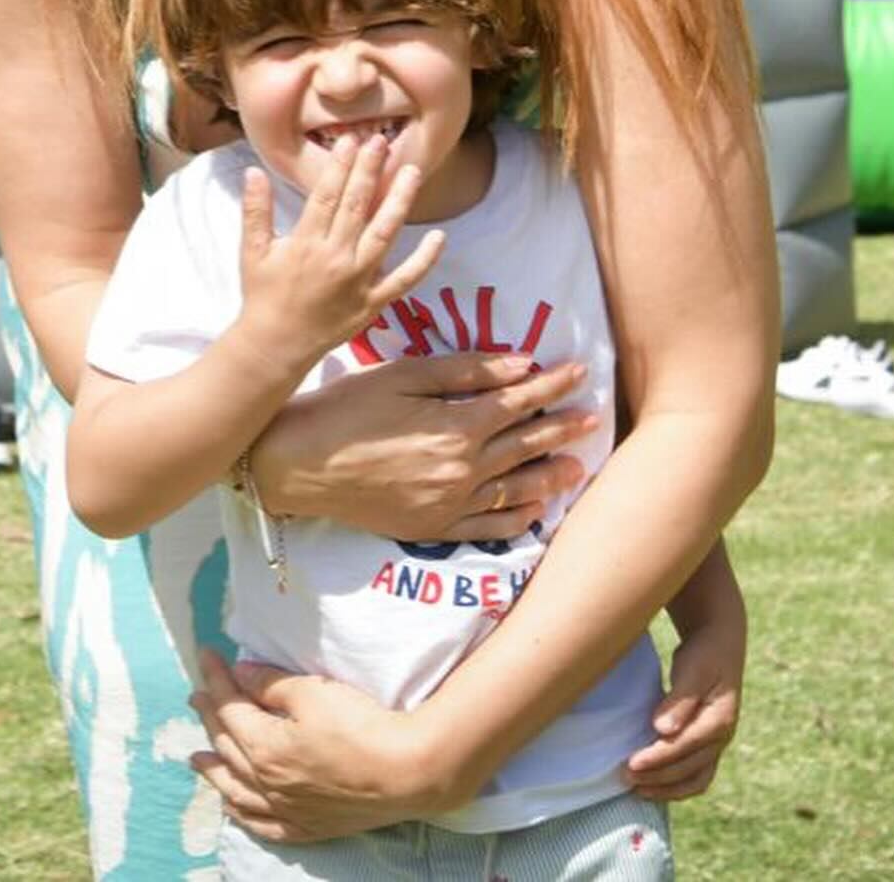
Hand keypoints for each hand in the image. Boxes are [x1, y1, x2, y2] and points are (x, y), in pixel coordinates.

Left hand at [189, 649, 444, 842]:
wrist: (404, 773)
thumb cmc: (358, 726)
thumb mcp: (312, 692)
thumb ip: (271, 684)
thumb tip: (240, 673)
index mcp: (264, 747)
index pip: (231, 707)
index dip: (216, 679)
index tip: (206, 655)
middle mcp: (266, 782)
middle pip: (229, 746)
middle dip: (211, 718)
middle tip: (198, 697)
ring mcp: (285, 810)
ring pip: (237, 790)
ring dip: (214, 771)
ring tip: (197, 758)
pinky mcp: (306, 827)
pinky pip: (261, 824)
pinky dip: (241, 814)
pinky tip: (232, 806)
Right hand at [236, 135, 444, 374]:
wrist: (276, 345)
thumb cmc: (263, 295)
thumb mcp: (252, 251)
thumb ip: (255, 210)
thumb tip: (254, 171)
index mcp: (306, 243)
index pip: (327, 194)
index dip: (340, 165)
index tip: (351, 140)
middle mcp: (336, 258)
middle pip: (358, 206)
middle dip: (371, 170)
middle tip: (382, 141)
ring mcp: (358, 281)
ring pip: (384, 233)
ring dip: (399, 200)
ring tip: (412, 171)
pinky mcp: (374, 302)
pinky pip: (405, 280)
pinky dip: (424, 260)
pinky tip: (439, 236)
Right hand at [252, 350, 592, 541]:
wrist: (298, 465)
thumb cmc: (345, 408)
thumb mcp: (401, 375)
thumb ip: (463, 371)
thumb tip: (519, 365)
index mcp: (456, 425)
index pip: (518, 401)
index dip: (552, 384)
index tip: (578, 370)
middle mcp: (462, 469)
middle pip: (525, 444)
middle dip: (562, 427)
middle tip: (594, 418)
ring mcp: (449, 504)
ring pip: (515, 488)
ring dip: (551, 474)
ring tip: (579, 465)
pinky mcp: (433, 528)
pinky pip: (488, 527)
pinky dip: (517, 519)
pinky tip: (536, 511)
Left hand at [623, 620, 743, 799]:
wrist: (720, 646)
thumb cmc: (703, 654)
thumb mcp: (693, 669)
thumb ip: (679, 700)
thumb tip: (663, 730)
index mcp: (719, 719)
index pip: (685, 746)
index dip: (658, 757)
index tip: (631, 763)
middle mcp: (722, 738)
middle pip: (689, 767)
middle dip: (657, 776)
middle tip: (625, 776)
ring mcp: (718, 744)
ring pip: (695, 779)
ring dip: (666, 788)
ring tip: (637, 789)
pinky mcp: (708, 745)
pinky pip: (696, 776)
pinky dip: (676, 786)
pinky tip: (653, 786)